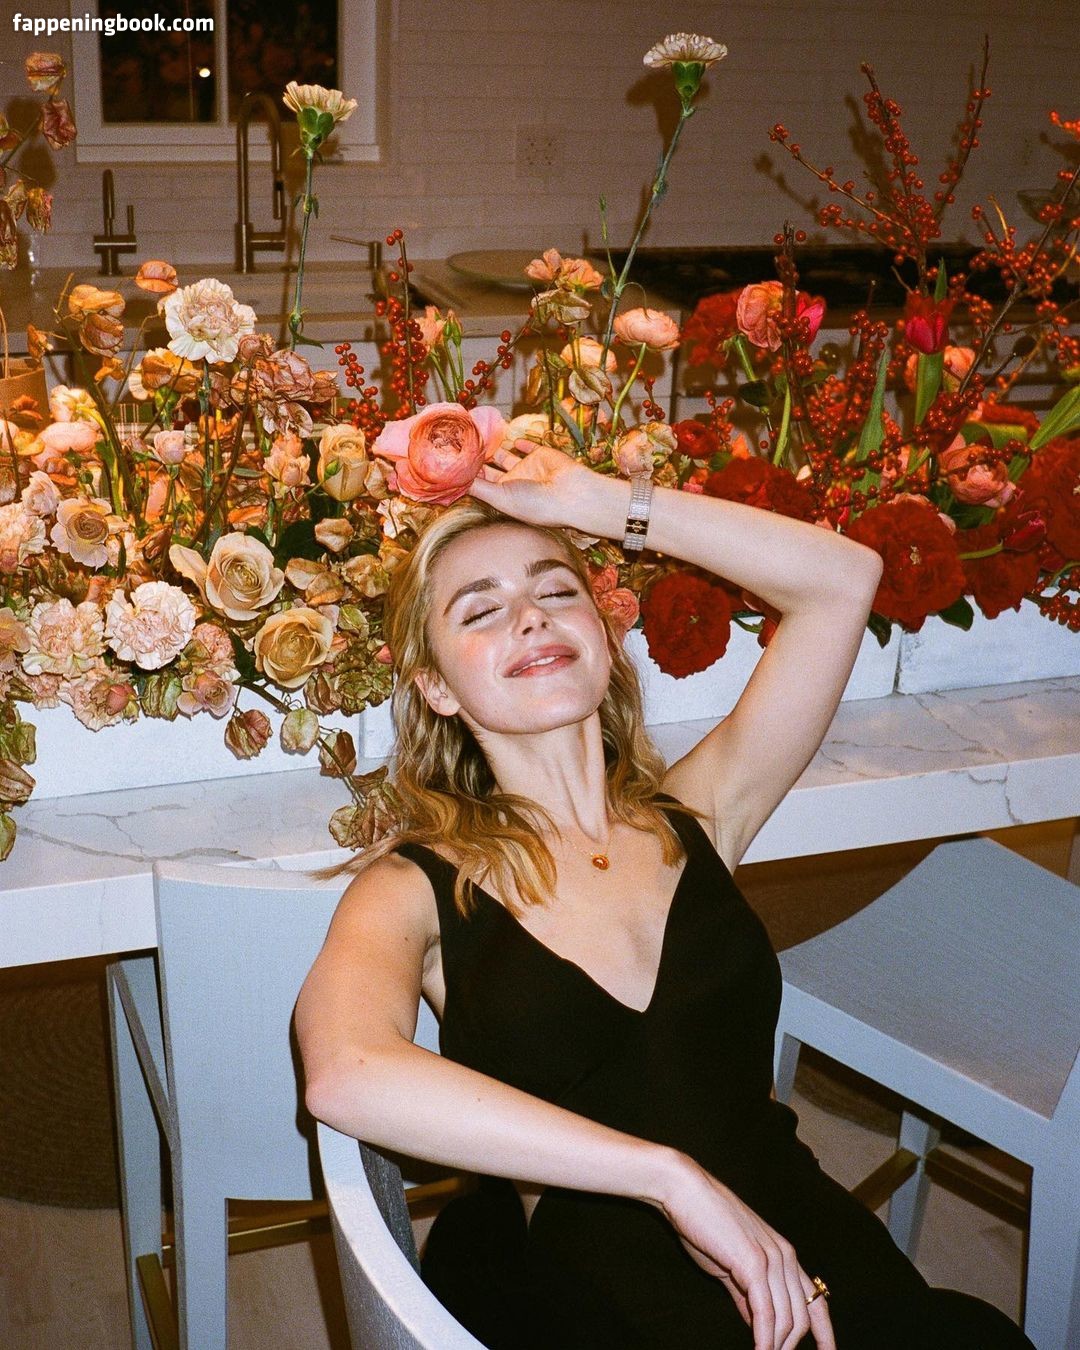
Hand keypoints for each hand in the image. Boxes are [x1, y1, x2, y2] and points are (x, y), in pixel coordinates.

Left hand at [468, 437, 607, 529]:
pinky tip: (507, 434)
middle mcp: (514, 483)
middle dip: (477, 460)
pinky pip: (527, 446)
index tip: (452, 462)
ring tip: (478, 436)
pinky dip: (518, 441)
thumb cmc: (535, 503)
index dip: (468, 474)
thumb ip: (478, 487)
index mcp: (504, 497)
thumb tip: (455, 481)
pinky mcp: (540, 455)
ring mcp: (528, 469)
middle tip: (462, 446)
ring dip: (494, 447)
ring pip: (506, 455)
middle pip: (491, 469)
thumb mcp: (500, 497)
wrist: (570, 493)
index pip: (481, 484)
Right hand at [658, 1157, 835, 1349]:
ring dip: (775, 1347)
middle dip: (789, 1347)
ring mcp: (771, 1259)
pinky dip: (764, 1339)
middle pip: (802, 1318)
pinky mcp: (753, 1263)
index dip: (826, 1333)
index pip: (817, 1301)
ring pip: (785, 1319)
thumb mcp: (732, 1264)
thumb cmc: (705, 1224)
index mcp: (784, 1254)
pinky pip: (765, 1312)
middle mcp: (785, 1256)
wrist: (686, 1191)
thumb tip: (758, 1325)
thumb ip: (748, 1295)